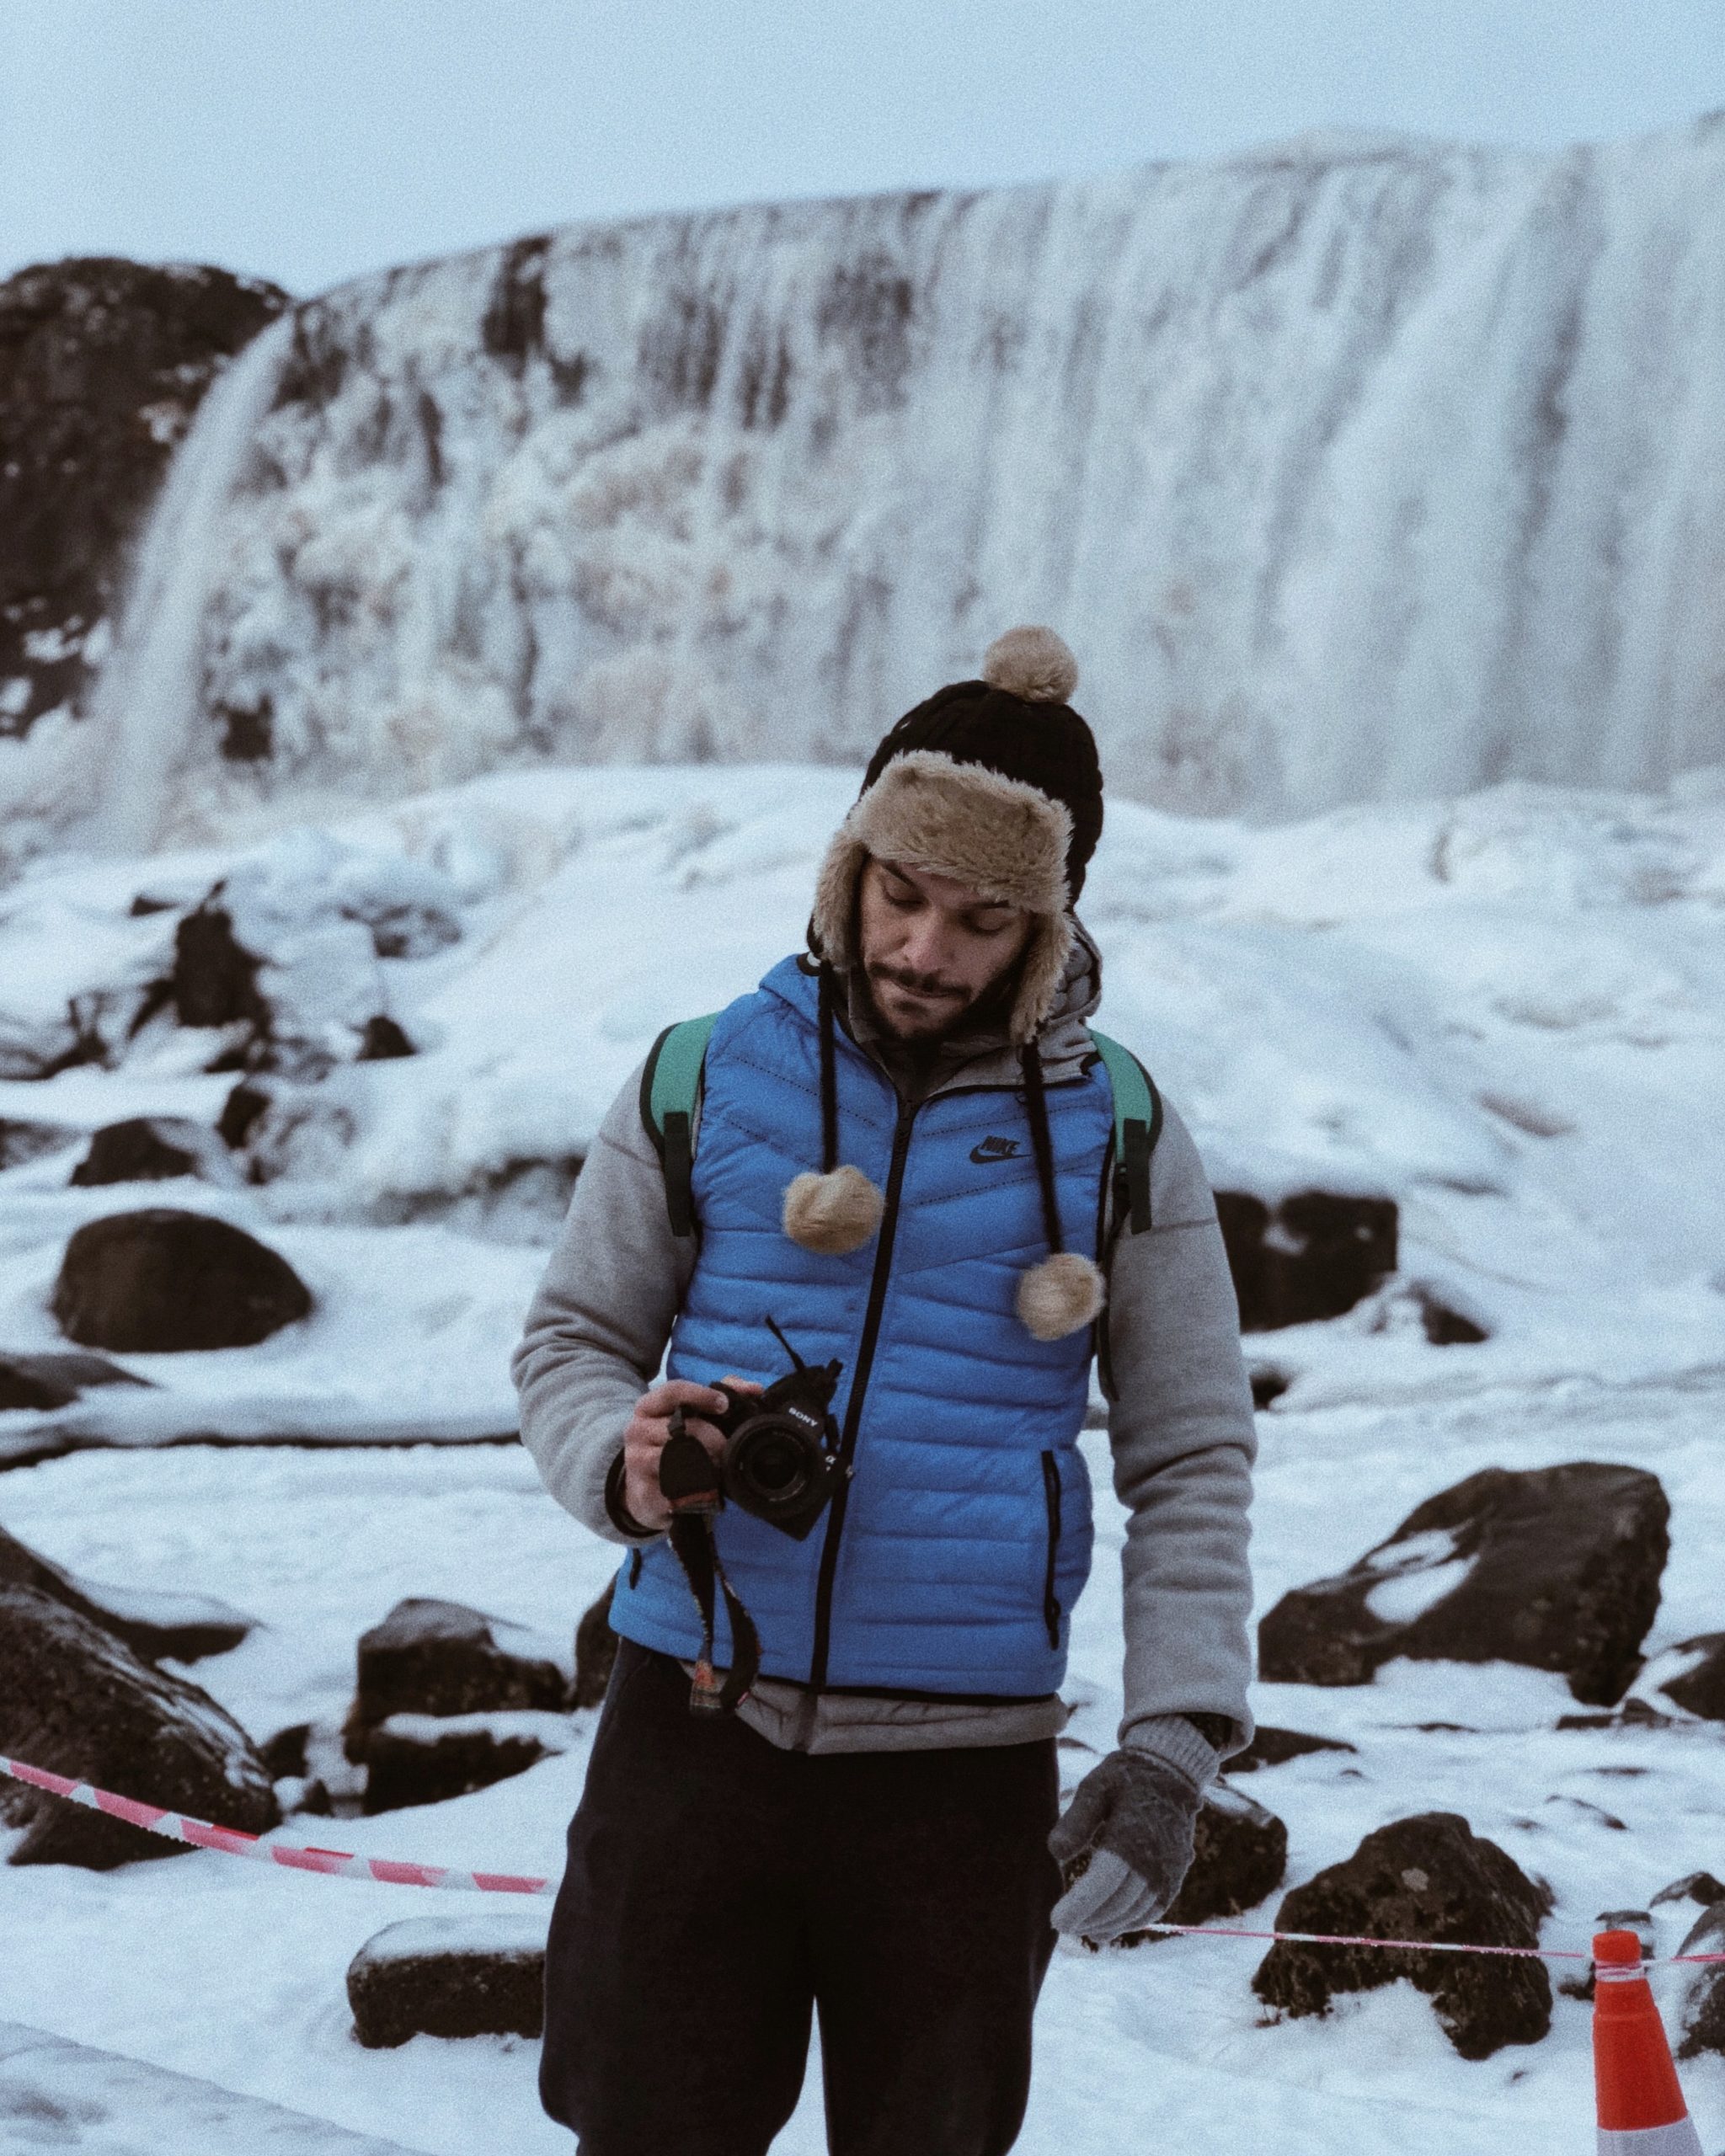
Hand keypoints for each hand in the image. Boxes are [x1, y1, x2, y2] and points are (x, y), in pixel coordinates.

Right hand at [621, 1377, 761, 1530]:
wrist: (648, 1491)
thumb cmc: (675, 1446)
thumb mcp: (692, 1417)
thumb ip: (722, 1395)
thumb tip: (755, 1389)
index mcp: (648, 1407)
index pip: (672, 1392)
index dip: (701, 1395)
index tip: (724, 1405)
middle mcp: (637, 1431)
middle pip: (679, 1427)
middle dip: (711, 1438)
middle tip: (726, 1448)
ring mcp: (636, 1462)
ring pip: (675, 1457)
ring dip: (703, 1463)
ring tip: (717, 1468)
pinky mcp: (642, 1491)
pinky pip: (673, 1488)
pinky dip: (694, 1487)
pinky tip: (703, 1487)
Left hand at [1047, 1751, 1202, 1942]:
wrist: (1171, 1772)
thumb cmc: (1126, 1778)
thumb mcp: (1096, 1786)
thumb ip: (1076, 1819)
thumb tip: (1055, 1853)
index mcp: (1132, 1834)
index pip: (1105, 1881)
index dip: (1081, 1905)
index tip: (1056, 1920)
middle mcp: (1155, 1857)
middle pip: (1119, 1901)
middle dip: (1089, 1919)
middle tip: (1062, 1926)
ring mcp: (1169, 1869)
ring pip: (1136, 1910)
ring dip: (1108, 1924)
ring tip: (1080, 1927)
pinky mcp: (1175, 1875)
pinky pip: (1153, 1908)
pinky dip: (1130, 1921)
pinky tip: (1107, 1925)